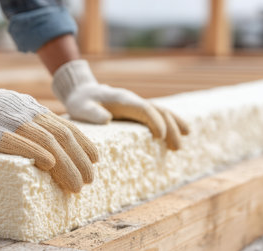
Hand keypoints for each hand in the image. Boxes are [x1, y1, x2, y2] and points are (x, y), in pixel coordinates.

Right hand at [0, 54, 98, 192]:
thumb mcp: (19, 108)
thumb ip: (36, 122)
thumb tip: (54, 143)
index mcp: (36, 111)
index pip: (68, 128)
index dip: (84, 144)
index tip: (95, 160)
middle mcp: (30, 116)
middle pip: (63, 138)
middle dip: (79, 160)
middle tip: (88, 181)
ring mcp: (13, 123)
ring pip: (47, 142)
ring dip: (65, 164)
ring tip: (76, 184)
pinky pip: (18, 142)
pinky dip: (36, 152)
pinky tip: (49, 164)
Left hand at [52, 60, 188, 149]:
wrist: (82, 91)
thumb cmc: (81, 101)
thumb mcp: (81, 107)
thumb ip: (92, 112)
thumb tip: (107, 119)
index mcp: (123, 99)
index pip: (144, 109)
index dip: (154, 121)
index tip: (160, 136)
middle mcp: (134, 100)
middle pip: (159, 111)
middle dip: (170, 128)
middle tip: (177, 148)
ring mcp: (137, 104)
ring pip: (162, 112)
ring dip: (174, 126)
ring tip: (181, 145)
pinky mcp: (137, 110)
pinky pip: (157, 115)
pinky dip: (170, 124)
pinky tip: (179, 134)